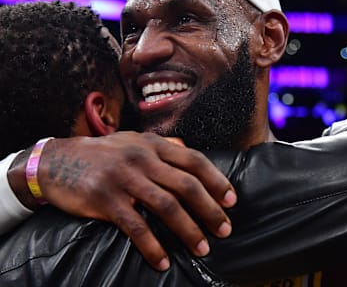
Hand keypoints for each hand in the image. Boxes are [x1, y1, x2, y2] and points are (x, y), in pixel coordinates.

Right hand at [10, 132, 236, 270]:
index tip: (231, 200)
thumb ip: (161, 146)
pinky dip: (152, 247)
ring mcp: (124, 178)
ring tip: (202, 248)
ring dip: (188, 231)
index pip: (194, 160)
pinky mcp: (106, 199)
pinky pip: (136, 227)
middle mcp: (142, 158)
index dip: (216, 180)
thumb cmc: (103, 153)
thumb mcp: (133, 140)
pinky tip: (163, 261)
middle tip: (224, 229)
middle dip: (210, 210)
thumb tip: (187, 149)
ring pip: (166, 207)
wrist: (59, 160)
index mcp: (152, 144)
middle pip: (186, 185)